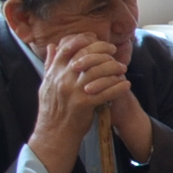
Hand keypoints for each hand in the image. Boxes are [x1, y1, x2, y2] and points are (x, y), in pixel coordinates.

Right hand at [28, 33, 130, 172]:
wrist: (53, 134)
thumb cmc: (52, 109)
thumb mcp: (46, 84)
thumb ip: (51, 64)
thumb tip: (53, 46)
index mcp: (54, 73)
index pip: (67, 48)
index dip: (82, 40)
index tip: (95, 38)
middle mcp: (62, 79)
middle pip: (85, 56)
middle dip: (102, 50)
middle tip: (113, 51)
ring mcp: (73, 92)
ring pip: (97, 72)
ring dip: (113, 67)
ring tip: (123, 68)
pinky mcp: (84, 104)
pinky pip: (106, 92)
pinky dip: (118, 86)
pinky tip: (126, 84)